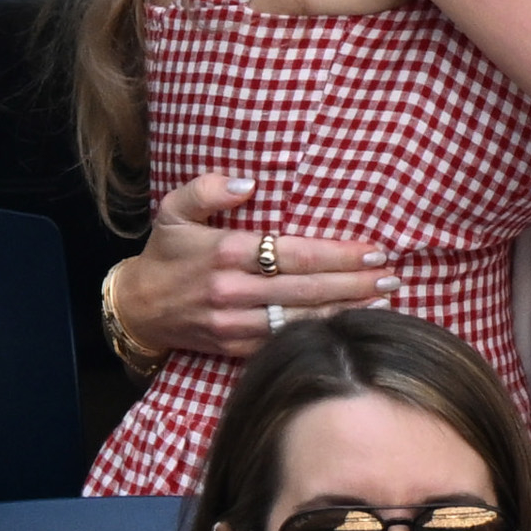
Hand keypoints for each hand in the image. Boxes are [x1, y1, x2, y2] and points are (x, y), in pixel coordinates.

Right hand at [113, 174, 397, 360]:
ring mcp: (236, 322)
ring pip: (302, 319)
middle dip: (356, 283)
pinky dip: (321, 332)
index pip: (296, 254)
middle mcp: (234, 290)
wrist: (137, 309)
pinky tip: (349, 324)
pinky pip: (286, 340)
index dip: (340, 254)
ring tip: (385, 300)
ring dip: (347, 311)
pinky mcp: (236, 346)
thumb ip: (207, 189)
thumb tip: (248, 183)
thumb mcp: (174, 211)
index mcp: (226, 253)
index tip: (374, 250)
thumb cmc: (165, 254)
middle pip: (308, 289)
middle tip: (393, 275)